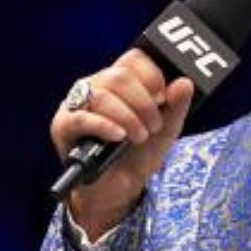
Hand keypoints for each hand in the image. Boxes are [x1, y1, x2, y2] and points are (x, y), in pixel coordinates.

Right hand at [51, 50, 194, 239]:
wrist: (119, 190)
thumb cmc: (138, 155)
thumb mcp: (165, 131)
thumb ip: (176, 106)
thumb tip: (185, 82)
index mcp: (119, 81)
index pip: (133, 59)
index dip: (152, 75)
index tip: (163, 97)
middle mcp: (96, 86)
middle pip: (119, 76)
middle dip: (143, 102)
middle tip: (153, 126)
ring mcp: (77, 104)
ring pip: (103, 94)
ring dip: (128, 117)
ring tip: (139, 137)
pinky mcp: (64, 126)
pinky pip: (82, 118)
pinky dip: (105, 126)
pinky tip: (119, 137)